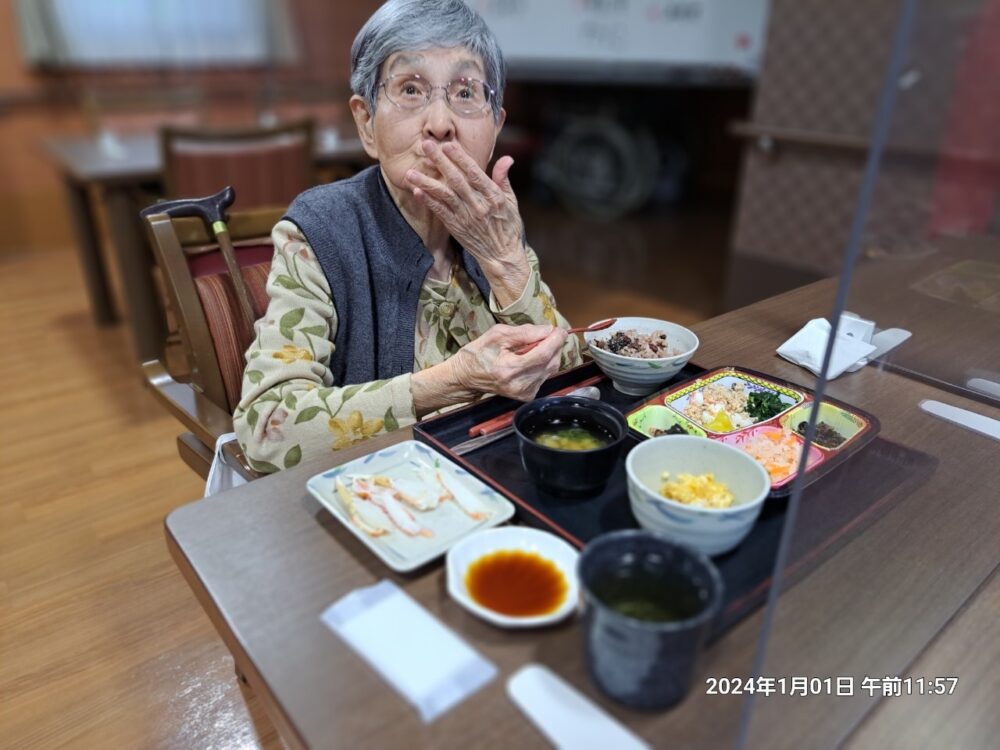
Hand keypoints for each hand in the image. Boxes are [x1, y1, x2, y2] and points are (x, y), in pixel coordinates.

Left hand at [405, 141, 529, 303]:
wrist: (502, 255)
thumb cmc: (508, 226)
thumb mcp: (511, 201)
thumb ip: (504, 179)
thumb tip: (507, 158)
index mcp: (493, 196)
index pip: (475, 173)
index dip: (460, 159)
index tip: (448, 145)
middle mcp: (478, 205)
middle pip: (456, 180)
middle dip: (440, 162)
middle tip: (425, 145)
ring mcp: (466, 217)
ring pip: (444, 196)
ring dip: (427, 183)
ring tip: (411, 172)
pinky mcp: (456, 227)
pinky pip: (440, 213)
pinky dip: (428, 202)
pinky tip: (417, 191)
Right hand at [451, 324, 566, 400]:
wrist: (465, 378)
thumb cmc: (478, 353)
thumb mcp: (497, 334)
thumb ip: (524, 332)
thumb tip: (548, 330)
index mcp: (509, 369)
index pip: (543, 354)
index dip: (555, 340)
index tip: (559, 329)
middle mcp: (519, 385)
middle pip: (551, 362)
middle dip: (553, 345)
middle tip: (545, 334)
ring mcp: (524, 393)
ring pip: (551, 369)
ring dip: (548, 354)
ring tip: (532, 347)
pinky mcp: (527, 396)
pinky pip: (544, 375)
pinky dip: (542, 364)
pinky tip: (529, 359)